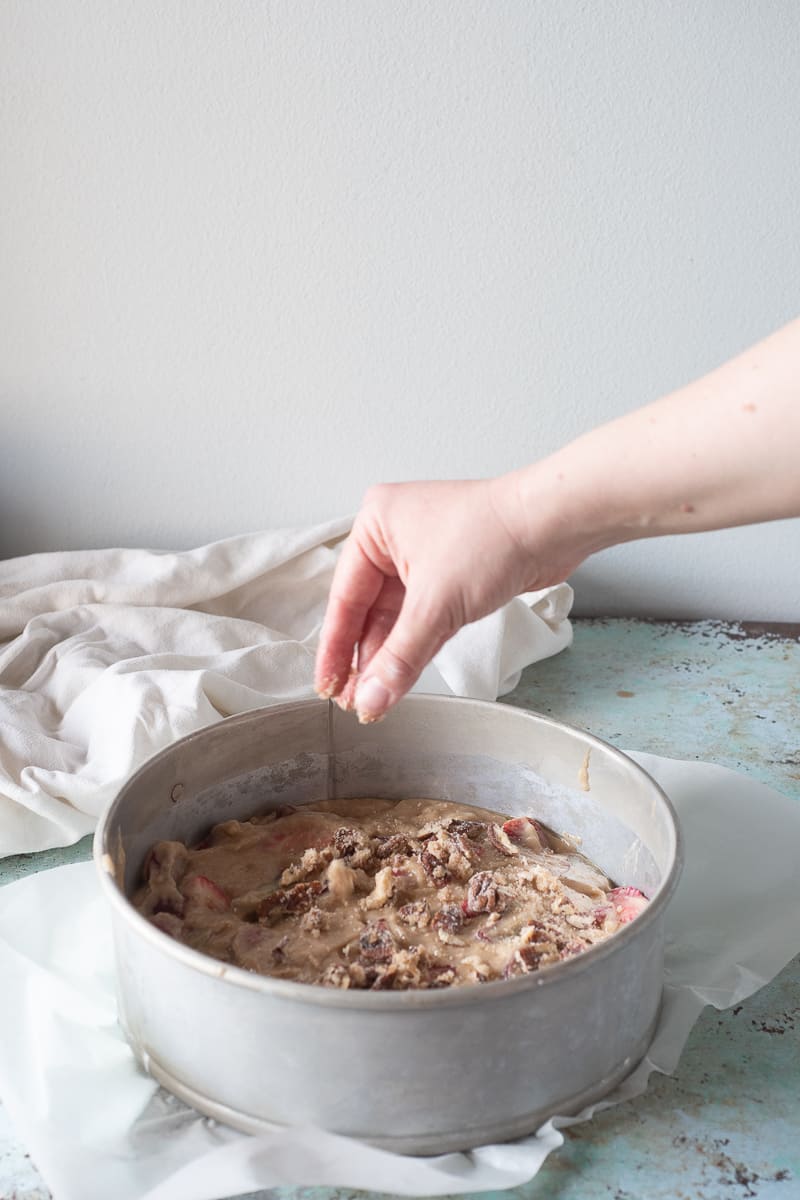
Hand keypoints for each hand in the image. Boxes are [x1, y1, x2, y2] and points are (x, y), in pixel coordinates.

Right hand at [314, 476, 577, 721]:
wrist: (553, 525)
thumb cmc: (494, 534)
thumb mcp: (435, 604)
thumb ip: (399, 658)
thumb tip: (372, 698)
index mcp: (376, 526)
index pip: (344, 597)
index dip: (336, 647)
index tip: (327, 684)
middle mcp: (396, 538)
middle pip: (369, 611)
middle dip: (364, 658)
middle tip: (352, 700)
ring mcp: (426, 557)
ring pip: (399, 618)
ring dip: (389, 657)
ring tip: (374, 698)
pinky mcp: (454, 576)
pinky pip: (425, 618)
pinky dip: (415, 647)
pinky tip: (400, 678)